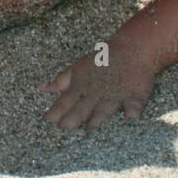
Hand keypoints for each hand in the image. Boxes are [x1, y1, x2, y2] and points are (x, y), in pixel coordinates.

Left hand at [39, 37, 156, 130]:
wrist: (131, 49)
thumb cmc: (101, 62)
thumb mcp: (77, 68)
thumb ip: (60, 81)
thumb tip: (41, 89)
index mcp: (82, 87)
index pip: (65, 101)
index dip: (57, 111)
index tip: (48, 121)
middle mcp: (97, 93)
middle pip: (83, 108)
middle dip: (74, 117)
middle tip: (65, 128)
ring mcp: (116, 95)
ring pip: (105, 108)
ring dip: (99, 117)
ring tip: (92, 127)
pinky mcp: (136, 95)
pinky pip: (135, 103)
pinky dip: (133, 109)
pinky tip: (131, 116)